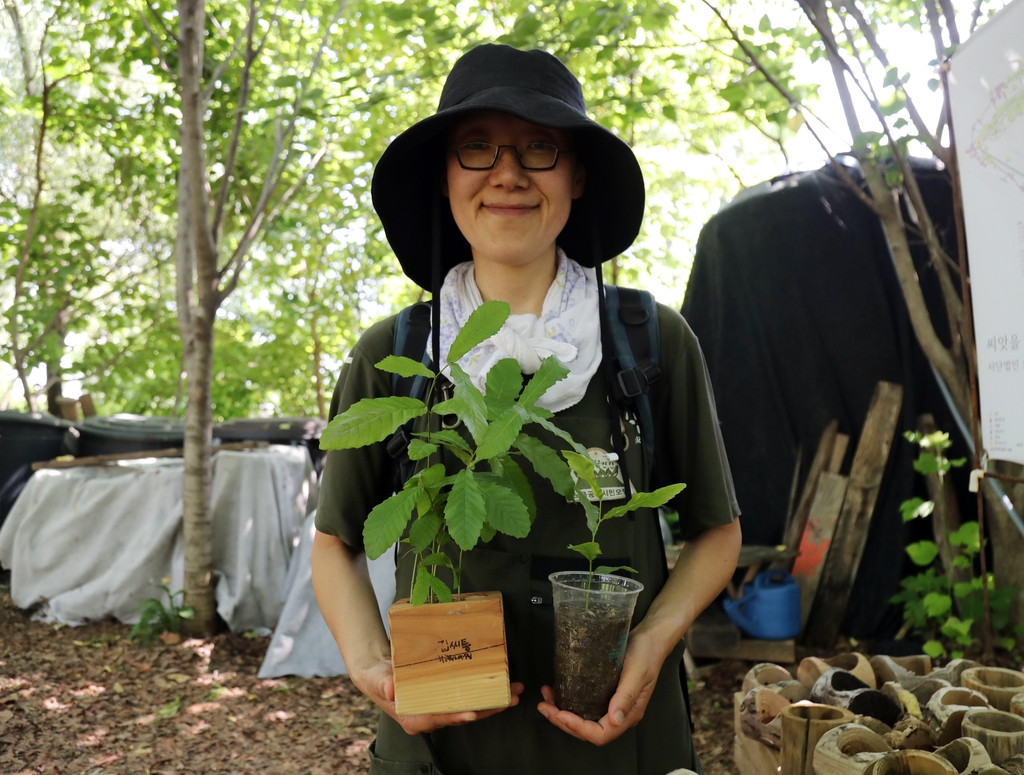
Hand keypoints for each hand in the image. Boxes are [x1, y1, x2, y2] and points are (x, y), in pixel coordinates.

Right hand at [352, 656, 523, 734]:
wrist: (378, 671)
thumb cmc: (376, 677)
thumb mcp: (377, 678)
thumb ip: (383, 683)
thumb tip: (391, 688)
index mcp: (414, 719)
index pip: (440, 719)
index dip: (457, 716)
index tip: (473, 713)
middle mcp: (430, 717)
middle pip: (462, 715)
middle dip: (487, 709)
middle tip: (510, 699)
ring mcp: (439, 709)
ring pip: (469, 708)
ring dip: (492, 702)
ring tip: (514, 693)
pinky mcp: (445, 699)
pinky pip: (467, 699)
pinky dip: (484, 693)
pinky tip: (499, 686)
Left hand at [537, 627, 665, 745]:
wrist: (652, 637)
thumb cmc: (646, 653)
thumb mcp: (636, 672)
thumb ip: (626, 697)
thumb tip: (615, 721)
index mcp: (629, 714)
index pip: (601, 733)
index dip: (578, 728)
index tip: (559, 714)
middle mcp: (620, 714)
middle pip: (589, 730)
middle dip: (564, 722)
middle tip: (544, 707)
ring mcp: (613, 705)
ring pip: (584, 718)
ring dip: (563, 713)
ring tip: (546, 699)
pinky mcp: (606, 694)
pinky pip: (585, 705)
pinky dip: (569, 701)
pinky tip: (557, 690)